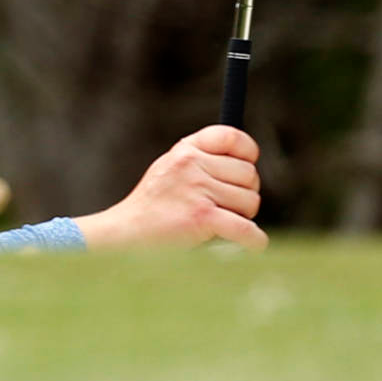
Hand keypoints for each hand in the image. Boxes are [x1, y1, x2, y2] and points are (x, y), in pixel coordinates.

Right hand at [74, 126, 265, 249]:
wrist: (127, 232)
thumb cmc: (154, 206)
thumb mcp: (171, 169)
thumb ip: (202, 161)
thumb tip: (246, 166)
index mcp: (185, 150)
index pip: (231, 137)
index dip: (248, 152)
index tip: (246, 167)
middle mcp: (190, 164)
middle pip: (249, 174)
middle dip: (245, 193)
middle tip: (226, 206)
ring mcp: (196, 189)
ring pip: (251, 201)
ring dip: (243, 217)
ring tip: (219, 222)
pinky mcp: (201, 216)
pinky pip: (247, 229)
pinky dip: (254, 240)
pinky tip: (251, 244)